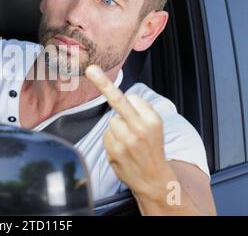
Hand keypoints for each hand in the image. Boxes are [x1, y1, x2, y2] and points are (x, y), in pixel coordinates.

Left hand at [85, 65, 172, 199]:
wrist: (153, 179)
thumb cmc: (152, 148)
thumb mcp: (156, 126)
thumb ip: (141, 110)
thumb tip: (122, 97)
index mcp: (152, 120)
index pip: (132, 98)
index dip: (131, 104)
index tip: (103, 75)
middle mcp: (139, 129)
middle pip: (118, 100)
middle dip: (104, 84)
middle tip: (91, 69)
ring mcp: (125, 141)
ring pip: (111, 121)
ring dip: (117, 129)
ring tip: (129, 142)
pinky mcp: (113, 151)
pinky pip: (106, 135)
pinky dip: (112, 140)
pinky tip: (123, 149)